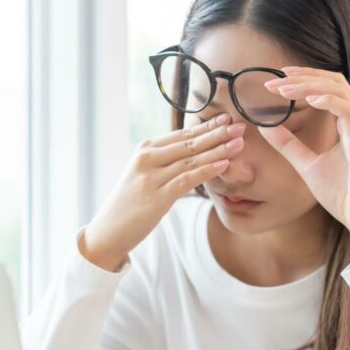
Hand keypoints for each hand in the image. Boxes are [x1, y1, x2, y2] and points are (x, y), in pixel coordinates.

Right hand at [81, 113, 245, 271]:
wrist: (108, 231)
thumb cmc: (131, 204)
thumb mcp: (145, 176)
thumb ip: (165, 162)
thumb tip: (193, 152)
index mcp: (145, 150)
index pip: (182, 134)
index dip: (207, 126)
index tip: (228, 118)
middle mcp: (147, 159)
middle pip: (189, 143)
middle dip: (217, 134)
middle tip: (241, 126)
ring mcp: (151, 177)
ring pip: (191, 160)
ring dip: (218, 150)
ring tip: (239, 143)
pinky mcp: (156, 197)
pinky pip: (187, 180)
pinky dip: (207, 171)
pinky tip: (224, 165)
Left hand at [260, 66, 349, 257]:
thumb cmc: (343, 194)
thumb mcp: (307, 165)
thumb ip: (288, 145)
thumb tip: (266, 126)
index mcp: (348, 123)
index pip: (328, 87)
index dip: (304, 78)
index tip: (277, 80)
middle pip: (333, 81)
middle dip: (303, 76)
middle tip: (274, 81)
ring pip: (338, 90)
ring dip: (308, 85)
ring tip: (283, 89)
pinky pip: (347, 111)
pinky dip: (328, 101)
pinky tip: (308, 100)